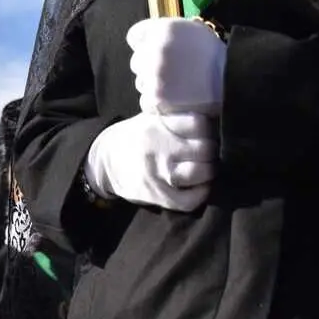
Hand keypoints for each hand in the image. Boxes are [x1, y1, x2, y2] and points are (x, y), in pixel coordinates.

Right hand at [85, 112, 216, 211]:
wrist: (103, 163)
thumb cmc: (134, 138)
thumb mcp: (150, 119)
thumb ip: (177, 119)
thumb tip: (214, 119)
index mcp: (157, 125)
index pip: (199, 124)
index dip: (208, 129)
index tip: (206, 134)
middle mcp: (158, 148)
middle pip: (205, 148)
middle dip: (212, 151)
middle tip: (207, 153)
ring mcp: (158, 173)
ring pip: (201, 172)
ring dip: (209, 171)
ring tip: (204, 168)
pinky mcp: (156, 195)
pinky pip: (190, 199)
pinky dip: (201, 193)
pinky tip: (198, 186)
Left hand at [127, 18, 225, 115]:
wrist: (230, 83)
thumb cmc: (213, 56)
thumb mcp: (192, 30)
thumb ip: (166, 32)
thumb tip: (146, 38)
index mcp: (164, 30)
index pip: (134, 35)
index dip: (142, 43)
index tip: (151, 49)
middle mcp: (154, 51)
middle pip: (136, 61)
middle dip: (148, 65)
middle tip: (170, 71)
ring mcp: (153, 76)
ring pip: (140, 81)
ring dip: (152, 84)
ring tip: (176, 85)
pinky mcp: (155, 98)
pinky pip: (145, 100)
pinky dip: (157, 102)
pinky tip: (175, 98)